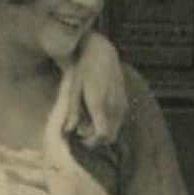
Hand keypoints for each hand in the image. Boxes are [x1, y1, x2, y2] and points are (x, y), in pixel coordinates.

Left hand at [70, 32, 127, 146]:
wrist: (102, 52)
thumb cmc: (83, 69)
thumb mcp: (73, 89)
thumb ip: (73, 111)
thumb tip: (68, 130)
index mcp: (99, 105)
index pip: (102, 134)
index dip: (91, 142)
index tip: (80, 139)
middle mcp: (114, 107)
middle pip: (110, 136)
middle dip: (96, 139)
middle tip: (82, 131)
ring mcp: (121, 104)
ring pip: (116, 130)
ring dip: (104, 131)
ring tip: (89, 121)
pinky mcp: (125, 101)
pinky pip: (119, 121)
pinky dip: (110, 124)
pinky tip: (98, 114)